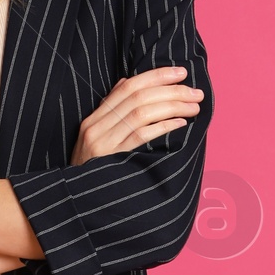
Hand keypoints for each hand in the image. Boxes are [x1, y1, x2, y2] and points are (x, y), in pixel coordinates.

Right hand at [70, 66, 202, 164]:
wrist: (79, 201)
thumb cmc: (92, 170)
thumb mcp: (95, 137)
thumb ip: (111, 111)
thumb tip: (127, 82)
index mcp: (93, 119)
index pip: (127, 86)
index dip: (156, 76)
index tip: (181, 73)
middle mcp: (96, 127)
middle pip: (138, 97)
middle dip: (171, 91)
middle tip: (196, 92)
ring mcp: (104, 143)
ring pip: (142, 114)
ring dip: (172, 106)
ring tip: (194, 106)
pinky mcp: (113, 160)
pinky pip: (141, 137)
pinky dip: (163, 126)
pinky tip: (181, 123)